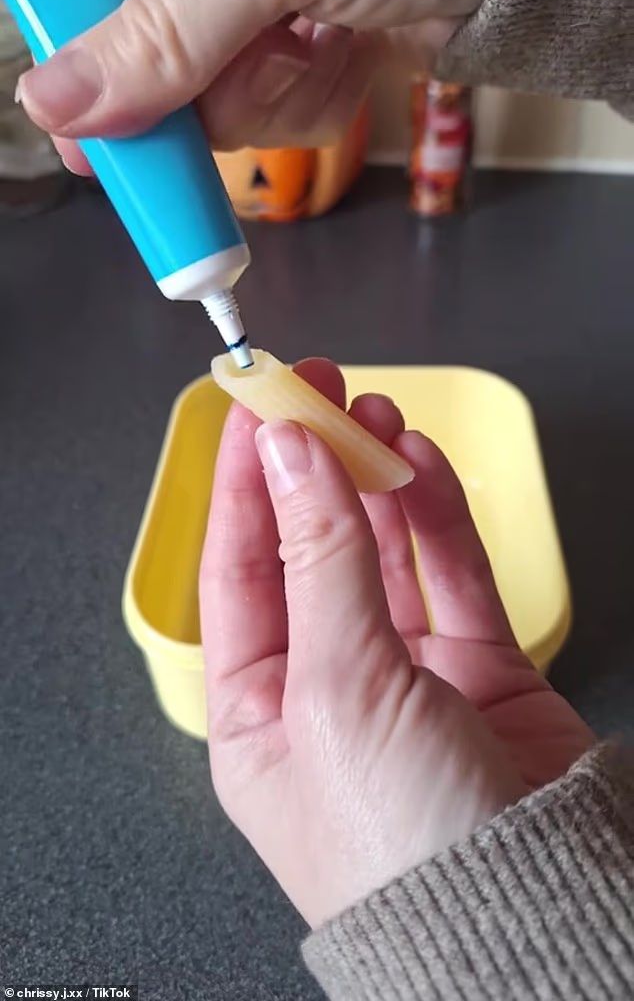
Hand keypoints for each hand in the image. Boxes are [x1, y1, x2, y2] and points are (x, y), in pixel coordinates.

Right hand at [19, 0, 501, 171]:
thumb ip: (167, 30)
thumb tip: (63, 98)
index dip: (81, 49)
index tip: (94, 122)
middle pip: (137, 51)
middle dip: (198, 84)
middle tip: (249, 71)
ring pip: (204, 97)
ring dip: (270, 90)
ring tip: (325, 36)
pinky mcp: (288, 45)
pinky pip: (265, 111)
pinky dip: (311, 98)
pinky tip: (349, 48)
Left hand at [200, 359, 594, 927]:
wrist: (535, 917)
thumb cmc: (406, 853)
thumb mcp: (338, 690)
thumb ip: (321, 562)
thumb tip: (292, 457)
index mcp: (259, 716)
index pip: (240, 572)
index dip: (248, 483)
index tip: (259, 409)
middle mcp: (327, 692)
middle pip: (311, 552)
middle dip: (313, 469)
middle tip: (319, 391)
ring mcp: (406, 677)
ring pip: (383, 552)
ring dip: (375, 481)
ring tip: (373, 415)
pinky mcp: (478, 669)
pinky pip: (450, 574)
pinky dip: (436, 516)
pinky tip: (420, 465)